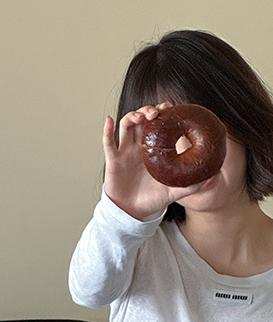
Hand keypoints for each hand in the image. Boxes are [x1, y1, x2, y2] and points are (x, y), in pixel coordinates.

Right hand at [102, 104, 208, 220]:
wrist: (134, 213)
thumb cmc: (153, 200)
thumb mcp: (175, 191)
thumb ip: (193, 185)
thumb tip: (215, 177)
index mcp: (154, 150)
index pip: (158, 125)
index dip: (162, 114)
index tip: (170, 107)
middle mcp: (139, 146)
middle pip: (142, 120)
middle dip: (148, 111)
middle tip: (156, 112)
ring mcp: (125, 152)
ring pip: (126, 126)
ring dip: (132, 117)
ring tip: (140, 116)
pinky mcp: (113, 160)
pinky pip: (108, 142)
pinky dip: (108, 130)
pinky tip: (110, 121)